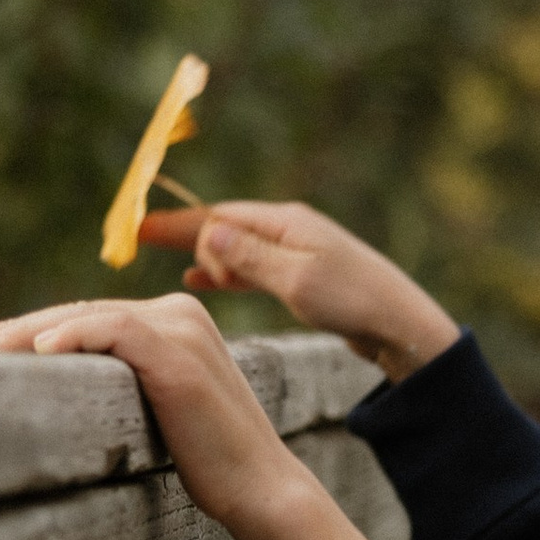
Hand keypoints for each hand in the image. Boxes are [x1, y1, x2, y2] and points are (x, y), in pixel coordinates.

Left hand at [0, 286, 434, 539]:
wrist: (261, 490)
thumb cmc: (208, 465)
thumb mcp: (155, 414)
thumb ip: (119, 386)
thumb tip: (54, 392)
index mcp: (174, 322)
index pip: (87, 317)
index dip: (29, 331)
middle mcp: (179, 313)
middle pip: (78, 312)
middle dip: (15, 331)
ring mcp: (181, 329)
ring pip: (85, 316)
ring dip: (24, 334)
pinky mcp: (179, 353)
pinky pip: (114, 330)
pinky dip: (72, 336)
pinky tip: (36, 353)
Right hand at [136, 201, 460, 382]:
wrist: (401, 323)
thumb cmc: (352, 301)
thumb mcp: (296, 281)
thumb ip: (251, 258)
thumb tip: (209, 229)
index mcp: (284, 224)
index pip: (219, 216)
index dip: (177, 223)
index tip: (139, 228)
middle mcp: (288, 230)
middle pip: (224, 226)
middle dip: (184, 234)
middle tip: (143, 239)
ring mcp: (296, 251)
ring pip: (236, 247)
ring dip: (202, 254)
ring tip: (165, 259)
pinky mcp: (302, 275)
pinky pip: (250, 267)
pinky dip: (223, 272)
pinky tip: (201, 281)